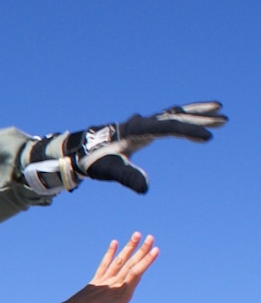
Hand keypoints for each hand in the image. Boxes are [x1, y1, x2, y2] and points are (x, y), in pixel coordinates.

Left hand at [21, 102, 226, 194]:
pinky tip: (194, 118)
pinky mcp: (142, 128)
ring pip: (173, 115)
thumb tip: (145, 188)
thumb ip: (128, 177)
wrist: (79, 150)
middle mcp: (141, 123)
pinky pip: (168, 119)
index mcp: (136, 131)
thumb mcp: (110, 171)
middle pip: (175, 117)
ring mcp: (142, 124)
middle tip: (223, 119)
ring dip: (195, 114)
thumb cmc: (94, 161)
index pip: (167, 127)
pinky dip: (183, 118)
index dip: (188, 130)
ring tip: (218, 113)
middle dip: (199, 117)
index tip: (206, 136)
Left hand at [47, 232, 157, 302]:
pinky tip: (114, 242)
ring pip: (119, 261)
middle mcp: (112, 284)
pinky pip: (104, 264)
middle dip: (141, 250)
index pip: (135, 274)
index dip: (146, 261)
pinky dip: (110, 253)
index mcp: (119, 295)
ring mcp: (103, 281)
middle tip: (151, 237)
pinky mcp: (95, 281)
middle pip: (129, 264)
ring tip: (136, 234)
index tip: (155, 250)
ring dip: (128, 247)